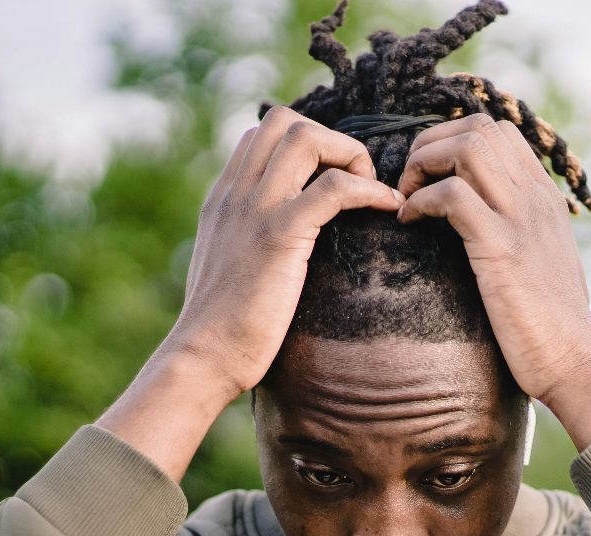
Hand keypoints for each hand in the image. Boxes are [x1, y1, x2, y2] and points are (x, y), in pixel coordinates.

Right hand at [162, 105, 404, 396]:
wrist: (203, 358)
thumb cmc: (222, 329)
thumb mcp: (229, 267)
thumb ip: (246, 240)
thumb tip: (276, 245)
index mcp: (223, 198)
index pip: (261, 134)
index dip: (307, 144)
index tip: (333, 181)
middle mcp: (235, 193)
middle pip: (284, 121)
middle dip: (330, 139)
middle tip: (354, 183)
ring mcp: (254, 210)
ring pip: (306, 137)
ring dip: (349, 156)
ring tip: (370, 192)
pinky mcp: (278, 236)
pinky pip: (333, 188)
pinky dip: (369, 190)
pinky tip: (387, 209)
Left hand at [395, 113, 590, 446]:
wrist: (574, 360)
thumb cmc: (549, 325)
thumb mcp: (539, 263)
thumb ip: (518, 233)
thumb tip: (482, 228)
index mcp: (544, 197)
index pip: (498, 131)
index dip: (451, 141)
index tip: (428, 177)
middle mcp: (535, 197)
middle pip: (478, 127)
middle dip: (430, 144)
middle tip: (409, 184)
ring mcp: (521, 218)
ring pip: (468, 147)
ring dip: (424, 165)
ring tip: (408, 199)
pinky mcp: (502, 248)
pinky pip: (453, 195)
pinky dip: (421, 201)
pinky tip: (410, 223)